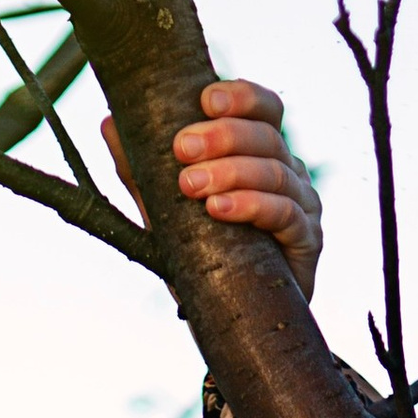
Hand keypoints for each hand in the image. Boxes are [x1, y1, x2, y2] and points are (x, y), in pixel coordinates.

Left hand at [104, 78, 322, 294]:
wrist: (231, 321)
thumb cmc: (202, 258)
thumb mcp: (163, 210)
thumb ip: (141, 169)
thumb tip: (109, 122)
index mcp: (260, 153)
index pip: (264, 108)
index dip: (241, 96)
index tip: (204, 99)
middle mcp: (287, 171)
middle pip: (267, 135)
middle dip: (223, 136)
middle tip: (183, 149)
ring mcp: (302, 204)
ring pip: (275, 172)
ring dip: (231, 172)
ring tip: (191, 185)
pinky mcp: (307, 241)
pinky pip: (285, 214)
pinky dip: (251, 206)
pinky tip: (220, 210)